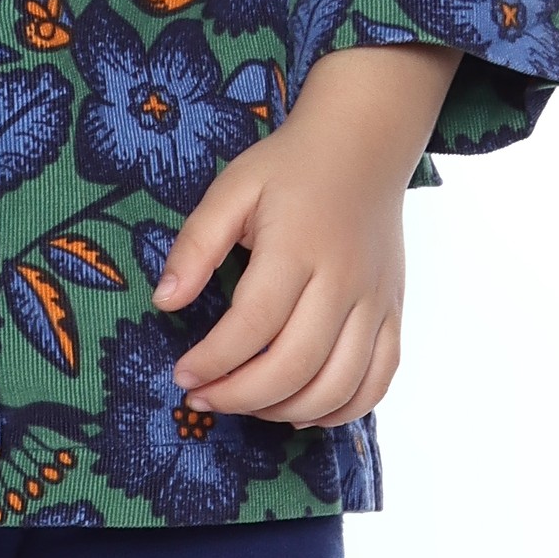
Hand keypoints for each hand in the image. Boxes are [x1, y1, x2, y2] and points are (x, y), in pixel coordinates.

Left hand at [150, 43, 456, 424]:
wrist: (364, 145)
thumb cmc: (290, 168)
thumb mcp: (231, 190)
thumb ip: (195, 245)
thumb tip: (164, 301)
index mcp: (297, 247)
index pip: (253, 325)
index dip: (213, 361)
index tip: (182, 374)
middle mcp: (344, 280)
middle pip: (295, 366)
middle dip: (240, 397)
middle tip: (203, 398)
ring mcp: (375, 301)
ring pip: (339, 385)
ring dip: (286, 411)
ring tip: (247, 405)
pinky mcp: (394, 313)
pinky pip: (378, 380)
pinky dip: (342, 410)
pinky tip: (302, 410)